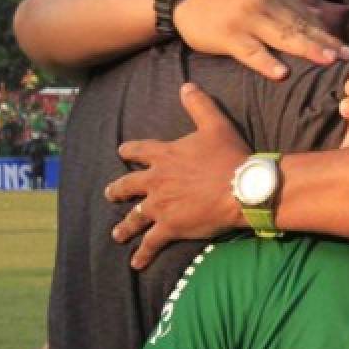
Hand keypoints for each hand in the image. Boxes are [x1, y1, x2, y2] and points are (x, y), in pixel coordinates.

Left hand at [105, 83, 248, 269]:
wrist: (240, 188)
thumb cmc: (229, 156)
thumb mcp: (215, 124)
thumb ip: (199, 104)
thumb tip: (186, 85)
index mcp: (165, 156)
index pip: (140, 151)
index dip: (129, 151)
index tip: (121, 152)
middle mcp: (157, 181)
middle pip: (129, 186)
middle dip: (118, 191)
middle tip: (109, 194)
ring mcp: (161, 206)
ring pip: (135, 217)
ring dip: (125, 226)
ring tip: (116, 235)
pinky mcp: (170, 227)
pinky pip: (151, 243)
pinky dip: (143, 254)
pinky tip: (136, 264)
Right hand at [174, 0, 348, 79]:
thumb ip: (287, 2)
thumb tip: (319, 14)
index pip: (304, 14)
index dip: (325, 32)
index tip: (345, 47)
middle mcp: (262, 0)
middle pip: (299, 25)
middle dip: (324, 42)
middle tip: (345, 56)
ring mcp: (245, 17)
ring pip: (282, 36)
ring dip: (306, 49)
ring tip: (326, 61)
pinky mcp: (228, 35)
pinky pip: (251, 52)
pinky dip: (267, 62)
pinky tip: (282, 74)